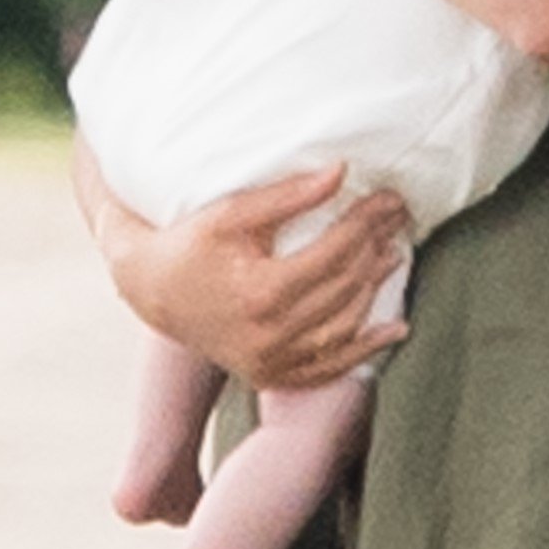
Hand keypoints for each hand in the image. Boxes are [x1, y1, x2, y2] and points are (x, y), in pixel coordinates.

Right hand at [95, 165, 410, 390]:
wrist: (151, 291)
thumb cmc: (189, 243)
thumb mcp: (230, 213)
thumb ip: (286, 197)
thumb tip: (341, 173)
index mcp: (260, 292)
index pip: (333, 253)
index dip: (365, 223)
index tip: (387, 199)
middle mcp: (269, 335)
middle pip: (343, 287)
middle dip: (375, 247)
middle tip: (397, 219)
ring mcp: (271, 361)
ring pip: (344, 327)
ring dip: (375, 290)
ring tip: (392, 256)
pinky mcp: (271, 375)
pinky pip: (329, 366)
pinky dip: (365, 349)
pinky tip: (394, 329)